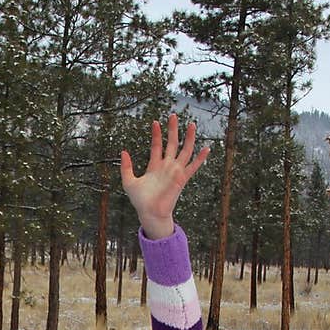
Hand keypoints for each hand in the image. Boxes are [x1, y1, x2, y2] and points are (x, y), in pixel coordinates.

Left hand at [120, 114, 209, 239]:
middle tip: (173, 115)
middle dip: (173, 130)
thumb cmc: (140, 201)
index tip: (155, 122)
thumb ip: (126, 167)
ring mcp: (175, 172)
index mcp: (155, 166)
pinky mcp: (181, 179)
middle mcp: (166, 167)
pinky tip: (206, 149)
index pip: (157, 146)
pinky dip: (200, 159)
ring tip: (192, 125)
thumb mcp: (128, 182)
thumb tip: (123, 151)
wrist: (149, 213)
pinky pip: (193, 167)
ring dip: (189, 138)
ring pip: (184, 151)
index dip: (156, 134)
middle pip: (172, 144)